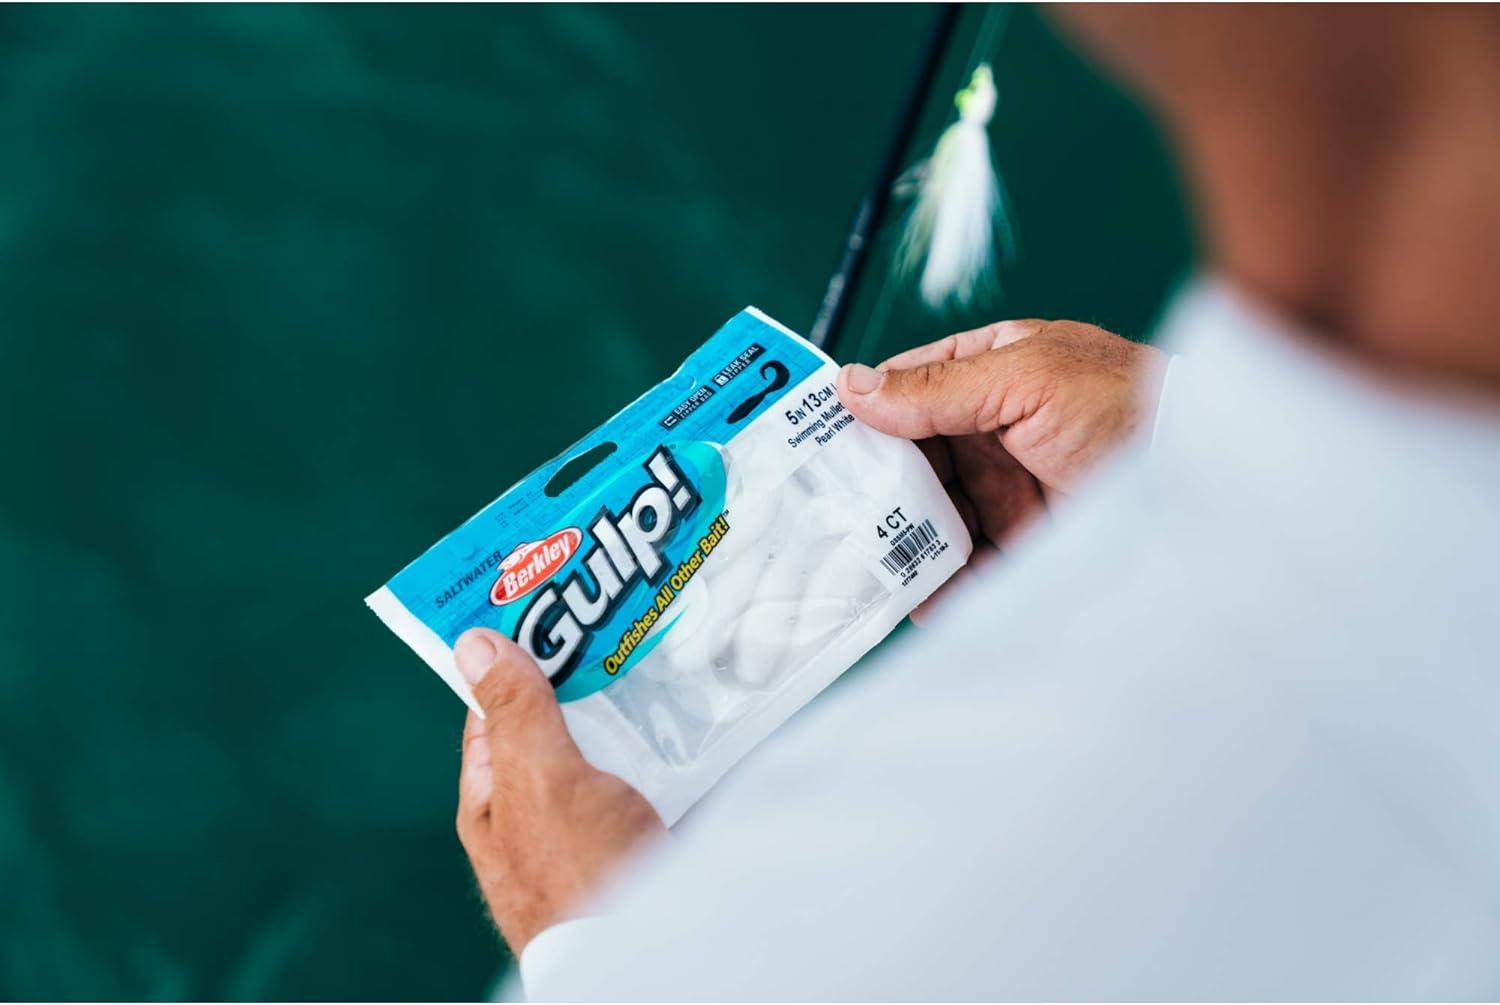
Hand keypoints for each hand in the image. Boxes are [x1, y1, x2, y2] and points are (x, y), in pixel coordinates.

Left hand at [454, 628, 664, 952]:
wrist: (653, 953)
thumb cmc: (582, 875)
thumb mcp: (542, 780)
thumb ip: (515, 713)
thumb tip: (473, 643)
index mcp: (495, 801)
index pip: (494, 710)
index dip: (511, 654)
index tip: (543, 600)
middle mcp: (540, 813)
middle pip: (557, 724)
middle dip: (582, 673)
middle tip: (616, 611)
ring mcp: (594, 827)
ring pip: (610, 745)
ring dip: (632, 702)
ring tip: (661, 648)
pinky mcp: (646, 835)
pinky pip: (654, 771)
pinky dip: (669, 737)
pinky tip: (693, 709)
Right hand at [836, 319, 1166, 620]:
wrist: (1205, 484)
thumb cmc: (1125, 405)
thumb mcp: (1024, 378)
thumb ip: (937, 388)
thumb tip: (852, 387)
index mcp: (991, 370)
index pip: (906, 386)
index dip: (860, 410)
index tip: (811, 440)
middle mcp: (992, 429)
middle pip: (909, 458)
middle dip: (871, 484)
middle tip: (822, 511)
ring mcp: (1005, 489)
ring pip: (930, 513)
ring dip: (895, 536)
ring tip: (854, 559)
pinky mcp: (1022, 545)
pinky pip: (963, 566)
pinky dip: (933, 582)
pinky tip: (907, 594)